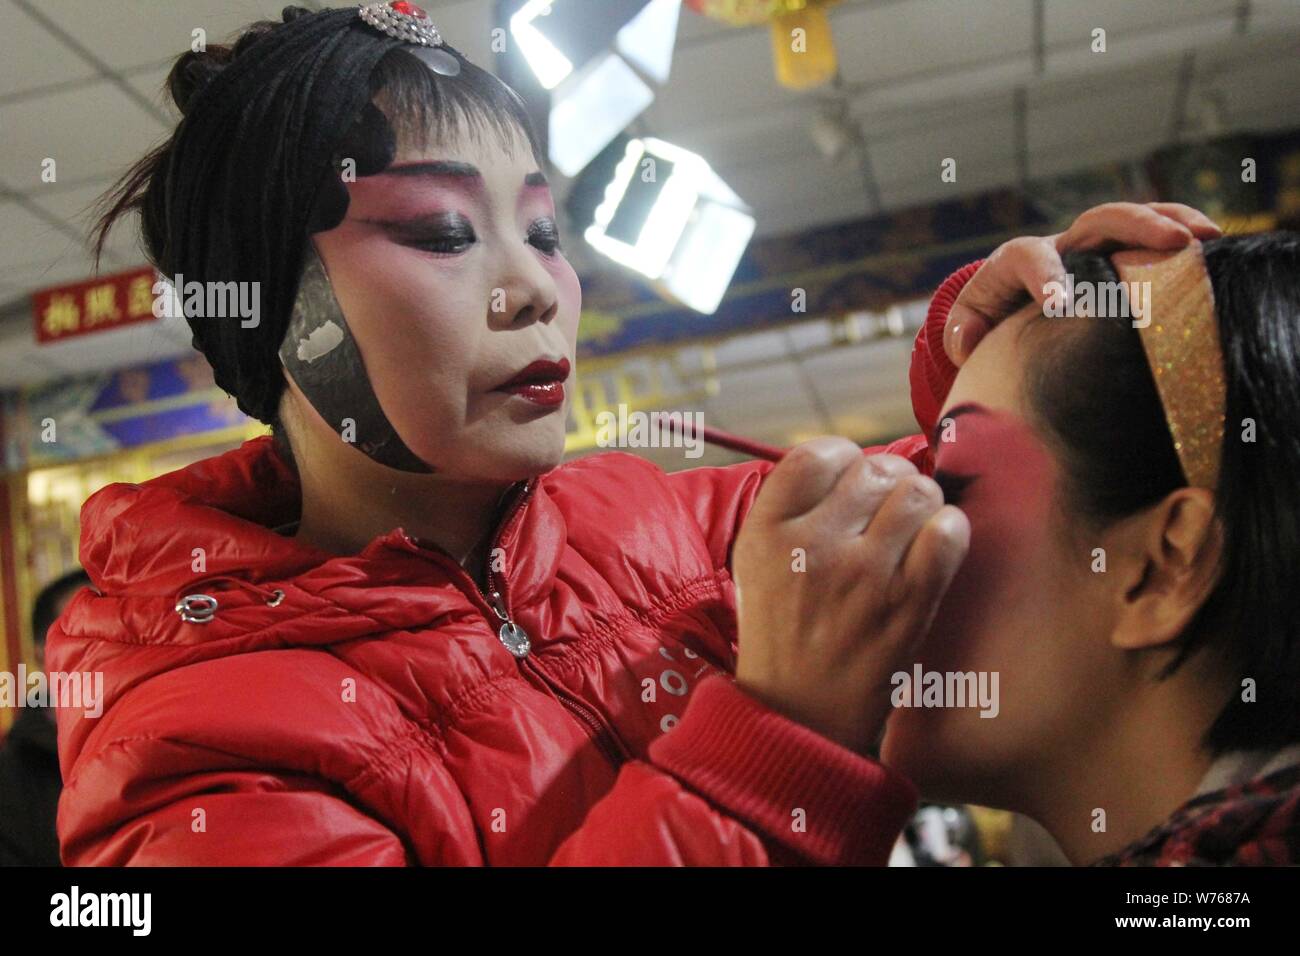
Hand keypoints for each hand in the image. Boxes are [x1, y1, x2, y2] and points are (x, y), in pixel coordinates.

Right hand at [732, 438, 968, 753]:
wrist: (800, 712)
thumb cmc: (783, 629)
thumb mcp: (755, 560)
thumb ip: (790, 505)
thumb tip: (852, 459)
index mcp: (767, 531)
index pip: (816, 454)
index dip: (842, 457)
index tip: (848, 478)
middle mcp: (813, 546)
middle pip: (874, 469)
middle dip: (887, 482)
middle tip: (884, 510)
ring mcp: (863, 575)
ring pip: (917, 492)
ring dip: (921, 503)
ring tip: (910, 528)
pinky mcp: (908, 605)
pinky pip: (948, 533)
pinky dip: (949, 530)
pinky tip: (934, 545)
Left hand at [945, 202, 1221, 364]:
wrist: (1007, 306)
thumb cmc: (989, 322)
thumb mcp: (967, 329)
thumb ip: (961, 334)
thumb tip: (966, 343)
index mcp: (1016, 261)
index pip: (1028, 257)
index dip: (1044, 276)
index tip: (1060, 304)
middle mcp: (1062, 245)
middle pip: (1097, 219)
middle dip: (1134, 227)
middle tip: (1172, 245)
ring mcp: (1095, 246)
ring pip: (1135, 218)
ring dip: (1172, 222)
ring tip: (1208, 238)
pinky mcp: (1120, 254)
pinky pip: (1156, 234)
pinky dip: (1184, 234)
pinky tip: (1218, 249)